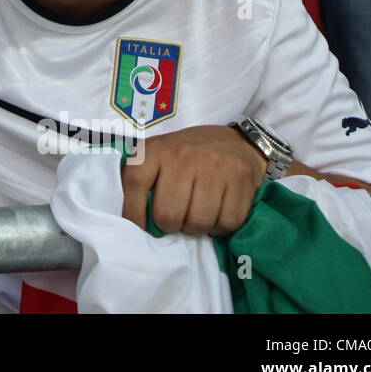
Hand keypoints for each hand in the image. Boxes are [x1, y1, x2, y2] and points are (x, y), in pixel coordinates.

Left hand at [121, 125, 266, 235]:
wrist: (234, 141)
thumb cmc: (188, 155)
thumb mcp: (158, 156)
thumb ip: (140, 180)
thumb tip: (129, 219)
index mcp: (157, 149)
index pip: (135, 183)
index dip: (133, 213)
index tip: (139, 229)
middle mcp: (184, 155)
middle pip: (168, 214)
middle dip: (170, 226)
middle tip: (175, 222)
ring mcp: (215, 166)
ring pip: (198, 222)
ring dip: (196, 228)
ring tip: (196, 216)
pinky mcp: (241, 179)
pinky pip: (227, 223)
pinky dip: (221, 227)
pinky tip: (217, 214)